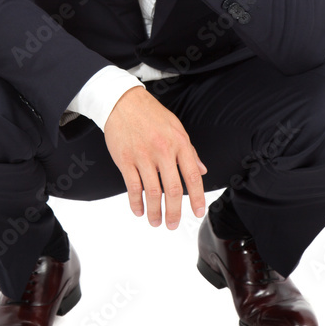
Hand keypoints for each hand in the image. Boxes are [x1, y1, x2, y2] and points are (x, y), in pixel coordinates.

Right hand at [103, 86, 206, 229]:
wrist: (122, 101)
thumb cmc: (150, 113)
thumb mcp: (176, 127)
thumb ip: (189, 151)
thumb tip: (201, 170)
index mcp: (179, 142)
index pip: (192, 176)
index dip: (197, 198)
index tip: (198, 212)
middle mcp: (163, 150)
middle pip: (173, 190)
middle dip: (174, 212)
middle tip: (174, 224)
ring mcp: (143, 156)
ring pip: (152, 193)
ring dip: (155, 212)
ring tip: (156, 221)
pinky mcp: (125, 160)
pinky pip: (133, 187)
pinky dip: (136, 203)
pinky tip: (139, 210)